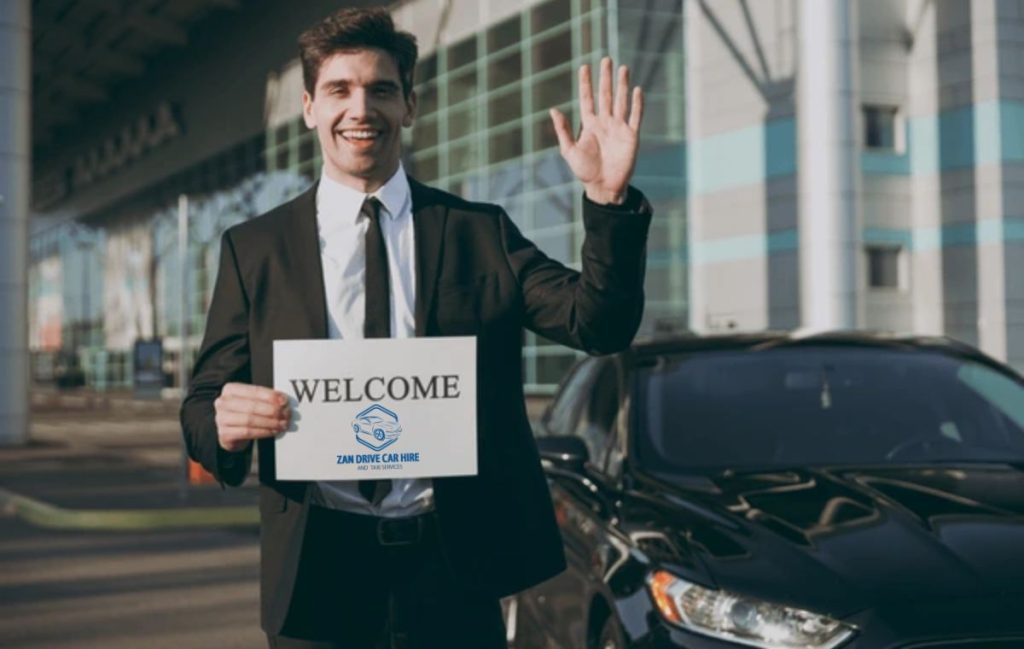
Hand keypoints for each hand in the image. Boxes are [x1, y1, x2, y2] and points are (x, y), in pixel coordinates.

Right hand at [214, 382, 290, 451]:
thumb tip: (282, 400)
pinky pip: (247, 432)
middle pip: (252, 406)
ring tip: (282, 424)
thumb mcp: (252, 402)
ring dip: (270, 422)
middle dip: (272, 410)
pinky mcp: (224, 433)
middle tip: (286, 414)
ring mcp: (221, 418)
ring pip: (250, 420)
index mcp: (230, 389)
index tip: (284, 401)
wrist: (230, 433)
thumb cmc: (244, 414)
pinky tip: (273, 431)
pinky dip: (263, 432)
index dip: (271, 396)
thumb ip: (265, 399)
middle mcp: (223, 402)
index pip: (254, 390)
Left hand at [550, 57, 643, 204]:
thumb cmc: (584, 172)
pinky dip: (637, 104)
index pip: (587, 99)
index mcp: (589, 125)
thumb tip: (553, 109)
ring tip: (622, 68)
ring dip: (621, 85)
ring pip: (620, 101)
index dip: (586, 83)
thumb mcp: (569, 150)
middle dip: (605, 78)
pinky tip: (636, 90)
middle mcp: (605, 123)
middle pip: (605, 95)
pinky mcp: (631, 136)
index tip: (584, 66)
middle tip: (606, 59)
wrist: (603, 187)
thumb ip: (563, 130)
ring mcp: (619, 128)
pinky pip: (635, 117)